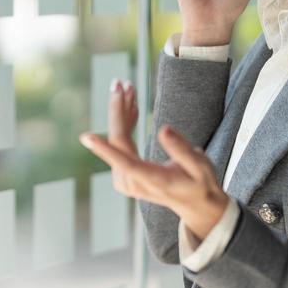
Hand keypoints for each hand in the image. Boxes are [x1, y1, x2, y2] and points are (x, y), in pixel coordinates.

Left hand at [78, 79, 229, 236]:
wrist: (195, 204)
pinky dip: (127, 123)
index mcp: (153, 179)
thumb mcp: (201, 166)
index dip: (105, 149)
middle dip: (118, 109)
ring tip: (128, 88)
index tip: (86, 137)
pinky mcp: (124, 174)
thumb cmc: (200, 182)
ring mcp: (126, 180)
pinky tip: (133, 107)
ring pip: (118, 140)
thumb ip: (183, 150)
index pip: (126, 162)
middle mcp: (133, 182)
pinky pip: (120, 145)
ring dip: (123, 112)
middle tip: (120, 83)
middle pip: (119, 142)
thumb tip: (164, 129)